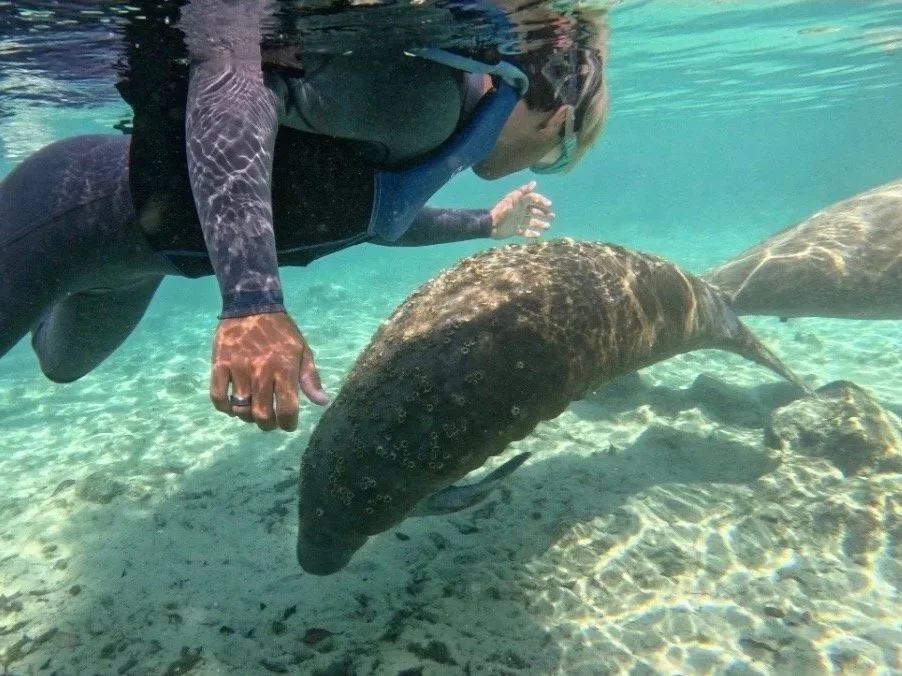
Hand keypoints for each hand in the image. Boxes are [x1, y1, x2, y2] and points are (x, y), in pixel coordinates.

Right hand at [210, 312, 327, 431]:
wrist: (252, 305)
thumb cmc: (282, 331)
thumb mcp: (303, 350)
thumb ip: (311, 378)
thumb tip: (322, 402)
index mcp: (285, 369)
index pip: (287, 409)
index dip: (288, 424)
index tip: (288, 423)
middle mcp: (261, 372)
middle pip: (262, 415)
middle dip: (268, 425)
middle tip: (271, 421)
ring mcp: (238, 369)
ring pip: (240, 409)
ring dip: (247, 417)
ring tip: (253, 411)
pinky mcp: (220, 364)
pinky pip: (217, 396)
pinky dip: (224, 407)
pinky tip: (232, 406)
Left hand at [489, 180, 553, 238]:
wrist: (490, 224)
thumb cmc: (502, 210)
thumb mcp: (513, 198)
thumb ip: (523, 191)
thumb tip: (534, 182)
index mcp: (520, 202)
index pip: (533, 199)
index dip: (542, 201)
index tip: (549, 205)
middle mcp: (520, 210)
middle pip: (534, 211)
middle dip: (544, 213)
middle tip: (552, 217)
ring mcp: (517, 220)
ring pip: (531, 222)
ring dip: (540, 224)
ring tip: (547, 226)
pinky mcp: (514, 229)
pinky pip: (524, 232)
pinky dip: (531, 233)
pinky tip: (538, 235)